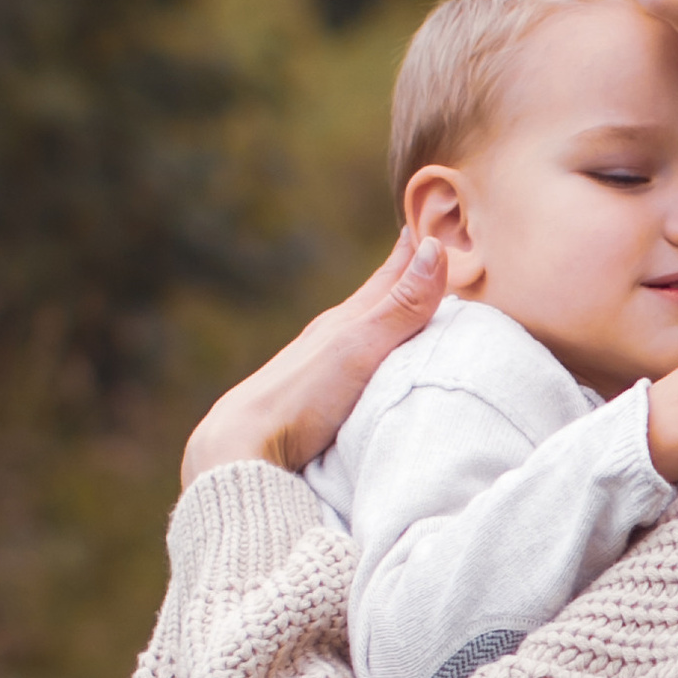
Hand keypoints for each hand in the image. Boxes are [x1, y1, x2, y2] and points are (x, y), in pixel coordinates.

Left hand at [182, 229, 446, 488]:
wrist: (245, 445)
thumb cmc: (303, 397)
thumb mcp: (360, 347)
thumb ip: (400, 307)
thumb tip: (432, 248)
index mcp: (342, 323)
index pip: (384, 281)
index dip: (407, 258)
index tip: (421, 232)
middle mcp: (327, 341)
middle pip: (369, 303)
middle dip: (395, 280)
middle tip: (414, 255)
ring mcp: (315, 371)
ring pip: (356, 334)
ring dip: (380, 317)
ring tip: (393, 307)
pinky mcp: (310, 403)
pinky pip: (345, 365)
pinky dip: (364, 353)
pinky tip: (359, 363)